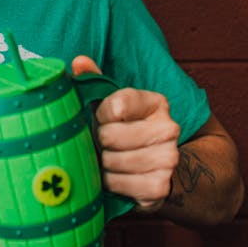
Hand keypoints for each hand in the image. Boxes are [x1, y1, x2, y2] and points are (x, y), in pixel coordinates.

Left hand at [71, 56, 179, 213]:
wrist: (156, 169)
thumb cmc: (125, 132)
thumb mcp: (112, 105)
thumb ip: (95, 81)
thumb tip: (79, 61)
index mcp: (156, 102)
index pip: (114, 105)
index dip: (100, 116)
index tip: (102, 120)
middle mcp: (168, 127)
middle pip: (109, 136)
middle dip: (99, 143)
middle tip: (103, 146)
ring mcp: (168, 157)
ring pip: (113, 161)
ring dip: (103, 165)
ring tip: (108, 162)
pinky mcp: (161, 185)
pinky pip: (120, 184)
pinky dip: (112, 184)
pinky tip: (116, 178)